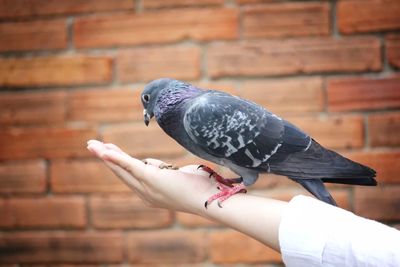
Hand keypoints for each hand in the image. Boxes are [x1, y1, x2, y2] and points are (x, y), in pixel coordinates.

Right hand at [87, 140, 218, 214]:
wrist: (210, 199)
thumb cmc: (200, 187)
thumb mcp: (178, 176)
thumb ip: (164, 171)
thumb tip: (155, 164)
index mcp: (151, 193)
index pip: (131, 174)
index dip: (118, 162)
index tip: (108, 150)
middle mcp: (146, 193)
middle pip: (121, 173)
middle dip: (105, 158)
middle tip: (92, 146)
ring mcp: (147, 187)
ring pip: (121, 168)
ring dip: (105, 155)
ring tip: (92, 145)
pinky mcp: (151, 178)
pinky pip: (129, 166)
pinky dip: (115, 158)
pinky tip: (104, 151)